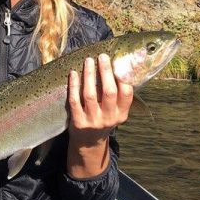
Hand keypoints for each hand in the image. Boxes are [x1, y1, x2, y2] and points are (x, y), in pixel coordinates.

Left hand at [66, 53, 132, 177]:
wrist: (88, 142)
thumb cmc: (103, 119)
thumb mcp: (115, 112)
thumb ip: (118, 95)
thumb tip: (119, 66)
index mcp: (121, 114)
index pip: (126, 94)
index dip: (123, 77)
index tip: (118, 63)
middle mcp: (109, 118)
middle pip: (109, 92)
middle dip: (105, 72)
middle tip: (102, 57)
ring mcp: (92, 121)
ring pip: (90, 94)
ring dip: (89, 75)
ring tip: (88, 61)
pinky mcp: (77, 122)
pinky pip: (74, 100)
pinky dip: (73, 86)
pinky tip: (73, 73)